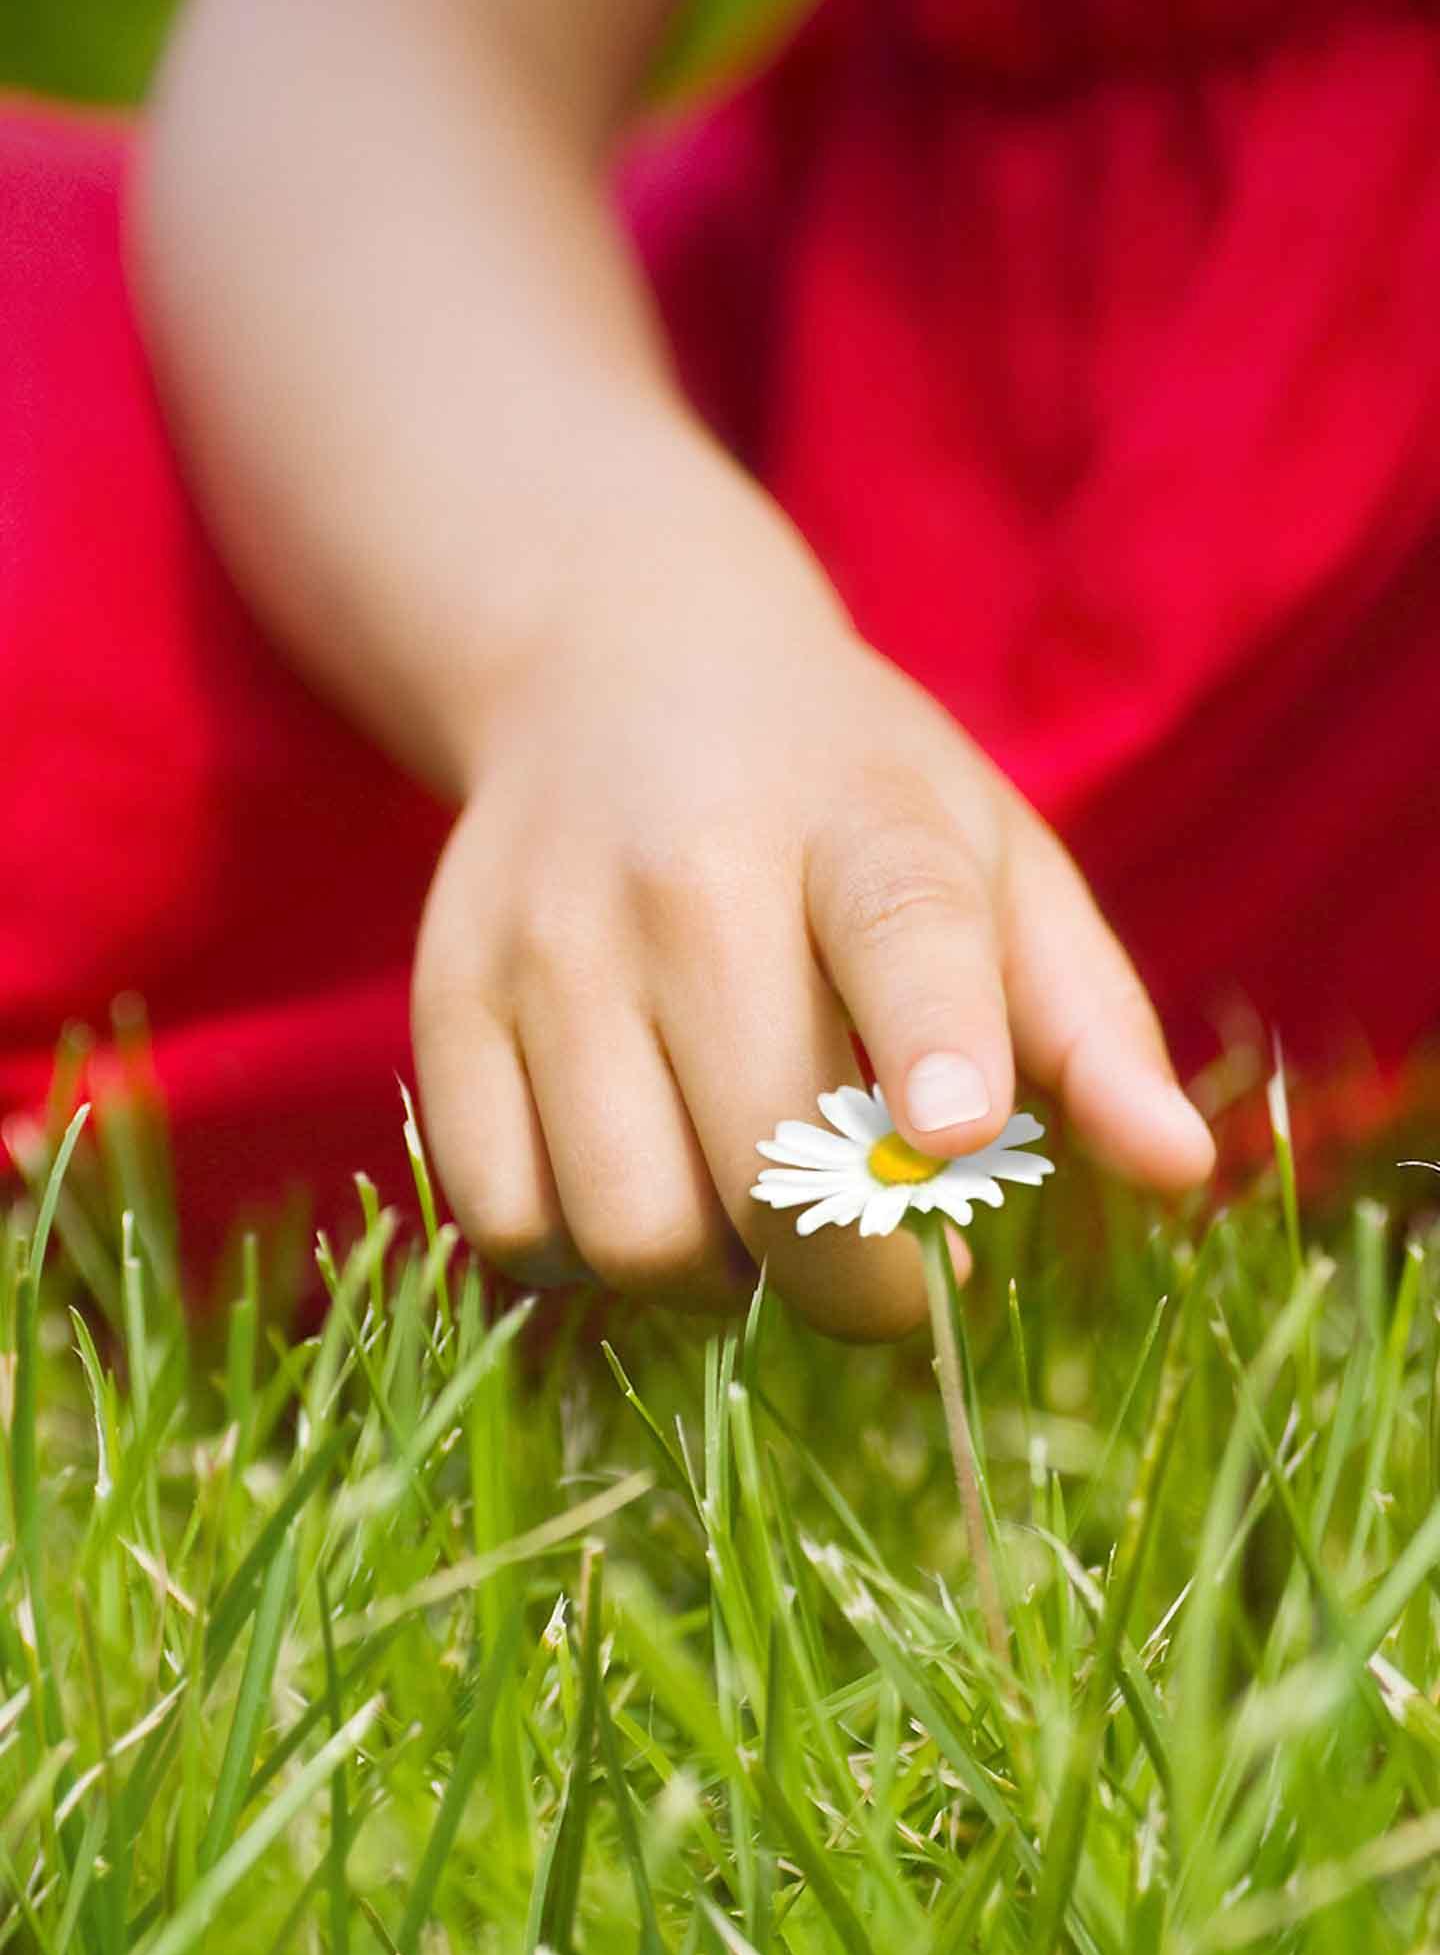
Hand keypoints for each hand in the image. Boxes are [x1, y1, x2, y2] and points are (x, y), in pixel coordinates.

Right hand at [412, 506, 1213, 1338]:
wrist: (616, 668)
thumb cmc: (846, 800)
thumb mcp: (994, 858)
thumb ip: (1086, 1019)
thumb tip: (1179, 1174)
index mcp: (859, 820)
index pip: (900, 928)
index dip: (932, 1041)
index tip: (958, 1133)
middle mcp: (684, 875)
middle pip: (765, 1159)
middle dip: (857, 1286)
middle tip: (894, 1282)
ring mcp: (545, 943)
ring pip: (630, 1228)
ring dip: (719, 1281)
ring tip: (758, 1219)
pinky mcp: (446, 1006)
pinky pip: (511, 1225)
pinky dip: (591, 1260)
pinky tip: (649, 1190)